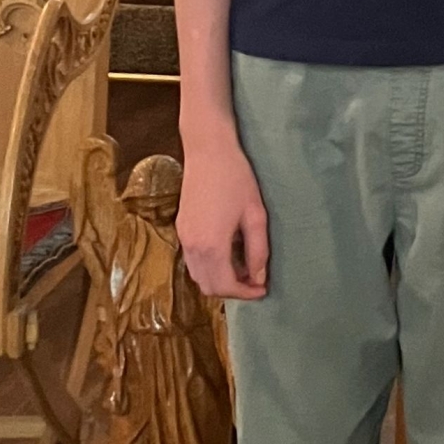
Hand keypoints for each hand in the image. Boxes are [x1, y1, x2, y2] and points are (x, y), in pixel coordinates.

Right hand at [177, 122, 269, 299]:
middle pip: (208, 287)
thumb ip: (257, 250)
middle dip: (232, 290)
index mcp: (211, 245)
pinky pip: (193, 261)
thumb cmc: (236, 178)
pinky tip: (229, 253)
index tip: (263, 290)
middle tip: (255, 282)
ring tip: (245, 268)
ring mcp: (183, 238)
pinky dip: (210, 267)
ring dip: (220, 279)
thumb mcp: (255, 215)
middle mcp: (191, 246)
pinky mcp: (181, 228)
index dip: (245, 293)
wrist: (207, 151)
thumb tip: (259, 278)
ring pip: (198, 275)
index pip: (225, 285)